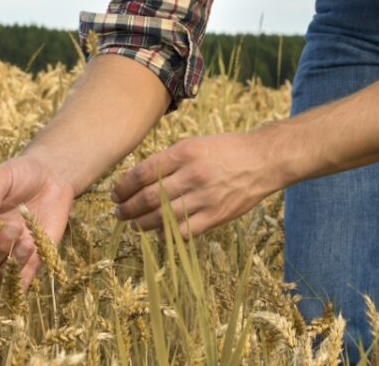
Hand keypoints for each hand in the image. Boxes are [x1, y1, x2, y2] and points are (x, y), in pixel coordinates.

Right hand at [0, 156, 74, 290]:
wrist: (52, 177)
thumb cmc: (21, 173)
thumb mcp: (3, 175)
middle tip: (15, 228)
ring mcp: (10, 253)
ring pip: (0, 276)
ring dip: (12, 265)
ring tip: (28, 242)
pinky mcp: (32, 260)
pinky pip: (23, 280)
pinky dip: (25, 276)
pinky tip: (34, 255)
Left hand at [111, 132, 276, 239]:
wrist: (262, 160)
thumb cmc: (224, 149)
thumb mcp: (193, 143)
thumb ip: (168, 160)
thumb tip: (138, 179)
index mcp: (184, 152)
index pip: (143, 173)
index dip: (124, 186)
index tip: (115, 192)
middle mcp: (193, 175)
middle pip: (149, 197)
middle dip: (128, 207)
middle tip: (118, 211)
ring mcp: (205, 197)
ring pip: (163, 217)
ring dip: (142, 223)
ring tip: (133, 223)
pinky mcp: (216, 216)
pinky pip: (184, 231)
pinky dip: (167, 234)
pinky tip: (159, 232)